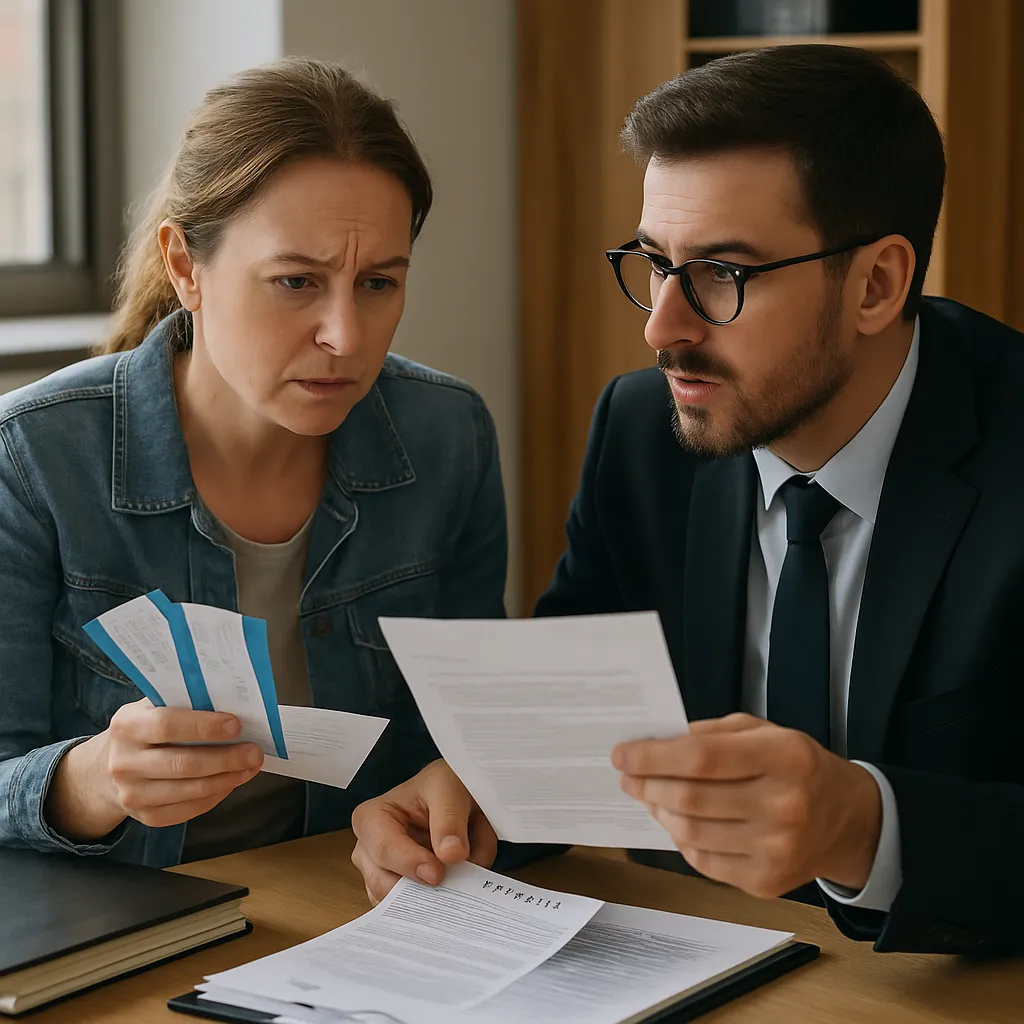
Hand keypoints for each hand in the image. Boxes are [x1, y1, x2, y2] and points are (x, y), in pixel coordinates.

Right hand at [45, 699, 263, 839]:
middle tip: (254, 751)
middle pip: (183, 763)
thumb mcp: (154, 707)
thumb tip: (233, 702)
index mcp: (126, 726)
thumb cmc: (146, 729)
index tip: (236, 725)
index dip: (204, 726)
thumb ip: (185, 703)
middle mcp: (124, 762)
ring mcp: (132, 793)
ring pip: (190, 789)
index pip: (167, 725)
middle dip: (225, 758)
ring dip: (227, 778)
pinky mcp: (146, 816)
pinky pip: (189, 809)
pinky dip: (216, 795)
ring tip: (250, 766)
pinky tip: (232, 781)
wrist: (108, 769)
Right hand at [351, 759, 497, 905]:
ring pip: (399, 904)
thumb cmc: (444, 787)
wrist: (456, 797)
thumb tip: (450, 856)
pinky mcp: (399, 894)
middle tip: (451, 886)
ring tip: (457, 881)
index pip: (383, 848)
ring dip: (430, 897)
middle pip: (384, 883)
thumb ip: (450, 821)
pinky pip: (413, 912)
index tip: (437, 874)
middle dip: (419, 888)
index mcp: (372, 818)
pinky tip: (453, 892)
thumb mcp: (450, 790)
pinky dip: (434, 906)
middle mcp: (368, 850)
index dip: (409, 863)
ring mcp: (381, 875)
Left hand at [612, 713, 881, 898]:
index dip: (653, 757)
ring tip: (651, 796)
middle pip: (689, 797)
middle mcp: (784, 805)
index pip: (701, 757)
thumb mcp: (764, 731)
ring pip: (690, 832)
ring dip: (659, 811)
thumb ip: (712, 733)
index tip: (622, 754)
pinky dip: (681, 839)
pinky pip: (703, 860)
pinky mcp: (766, 882)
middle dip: (647, 785)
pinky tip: (679, 820)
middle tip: (628, 776)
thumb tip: (656, 745)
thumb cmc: (797, 767)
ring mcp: (776, 849)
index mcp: (784, 756)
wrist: (849, 822)